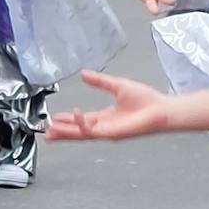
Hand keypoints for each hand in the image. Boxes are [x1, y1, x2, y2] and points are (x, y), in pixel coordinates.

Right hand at [46, 69, 170, 141]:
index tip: (54, 118)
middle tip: (46, 133)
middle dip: (62, 132)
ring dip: (66, 132)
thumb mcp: (117, 85)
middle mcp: (104, 126)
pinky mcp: (112, 133)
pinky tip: (74, 115)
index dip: (68, 120)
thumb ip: (100, 82)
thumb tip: (83, 73)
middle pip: (78, 131)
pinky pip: (92, 130)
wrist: (162, 109)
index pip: (82, 120)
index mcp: (106, 117)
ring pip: (81, 134)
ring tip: (50, 132)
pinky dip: (81, 124)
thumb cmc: (146, 100)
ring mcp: (108, 132)